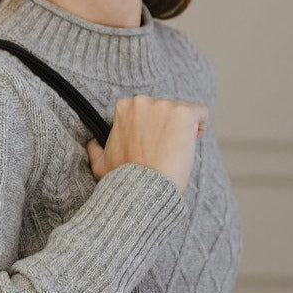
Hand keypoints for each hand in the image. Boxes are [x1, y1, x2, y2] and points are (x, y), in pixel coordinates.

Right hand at [85, 95, 207, 193]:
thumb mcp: (101, 165)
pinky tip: (191, 144)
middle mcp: (142, 101)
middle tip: (164, 153)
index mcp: (123, 107)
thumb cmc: (124, 180)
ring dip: (183, 130)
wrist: (144, 190)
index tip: (152, 147)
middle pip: (165, 109)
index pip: (147, 110)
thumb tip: (92, 144)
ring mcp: (164, 106)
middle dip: (167, 128)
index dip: (152, 129)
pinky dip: (200, 127)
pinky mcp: (184, 113)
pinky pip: (201, 113)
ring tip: (175, 153)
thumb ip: (96, 150)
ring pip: (183, 112)